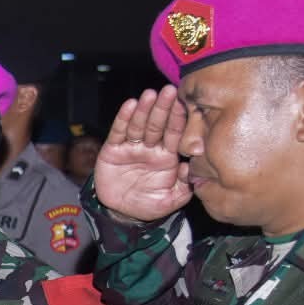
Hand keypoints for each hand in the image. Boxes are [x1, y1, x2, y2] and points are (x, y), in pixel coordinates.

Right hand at [93, 85, 193, 223]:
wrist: (122, 213)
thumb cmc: (148, 204)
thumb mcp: (171, 200)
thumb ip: (185, 187)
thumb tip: (190, 168)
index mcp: (167, 156)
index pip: (174, 133)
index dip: (178, 119)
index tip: (184, 103)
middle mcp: (150, 148)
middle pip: (157, 124)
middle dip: (163, 108)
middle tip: (169, 91)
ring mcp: (132, 147)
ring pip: (139, 125)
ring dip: (144, 109)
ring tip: (149, 95)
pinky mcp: (113, 150)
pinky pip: (119, 132)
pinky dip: (123, 119)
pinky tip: (129, 105)